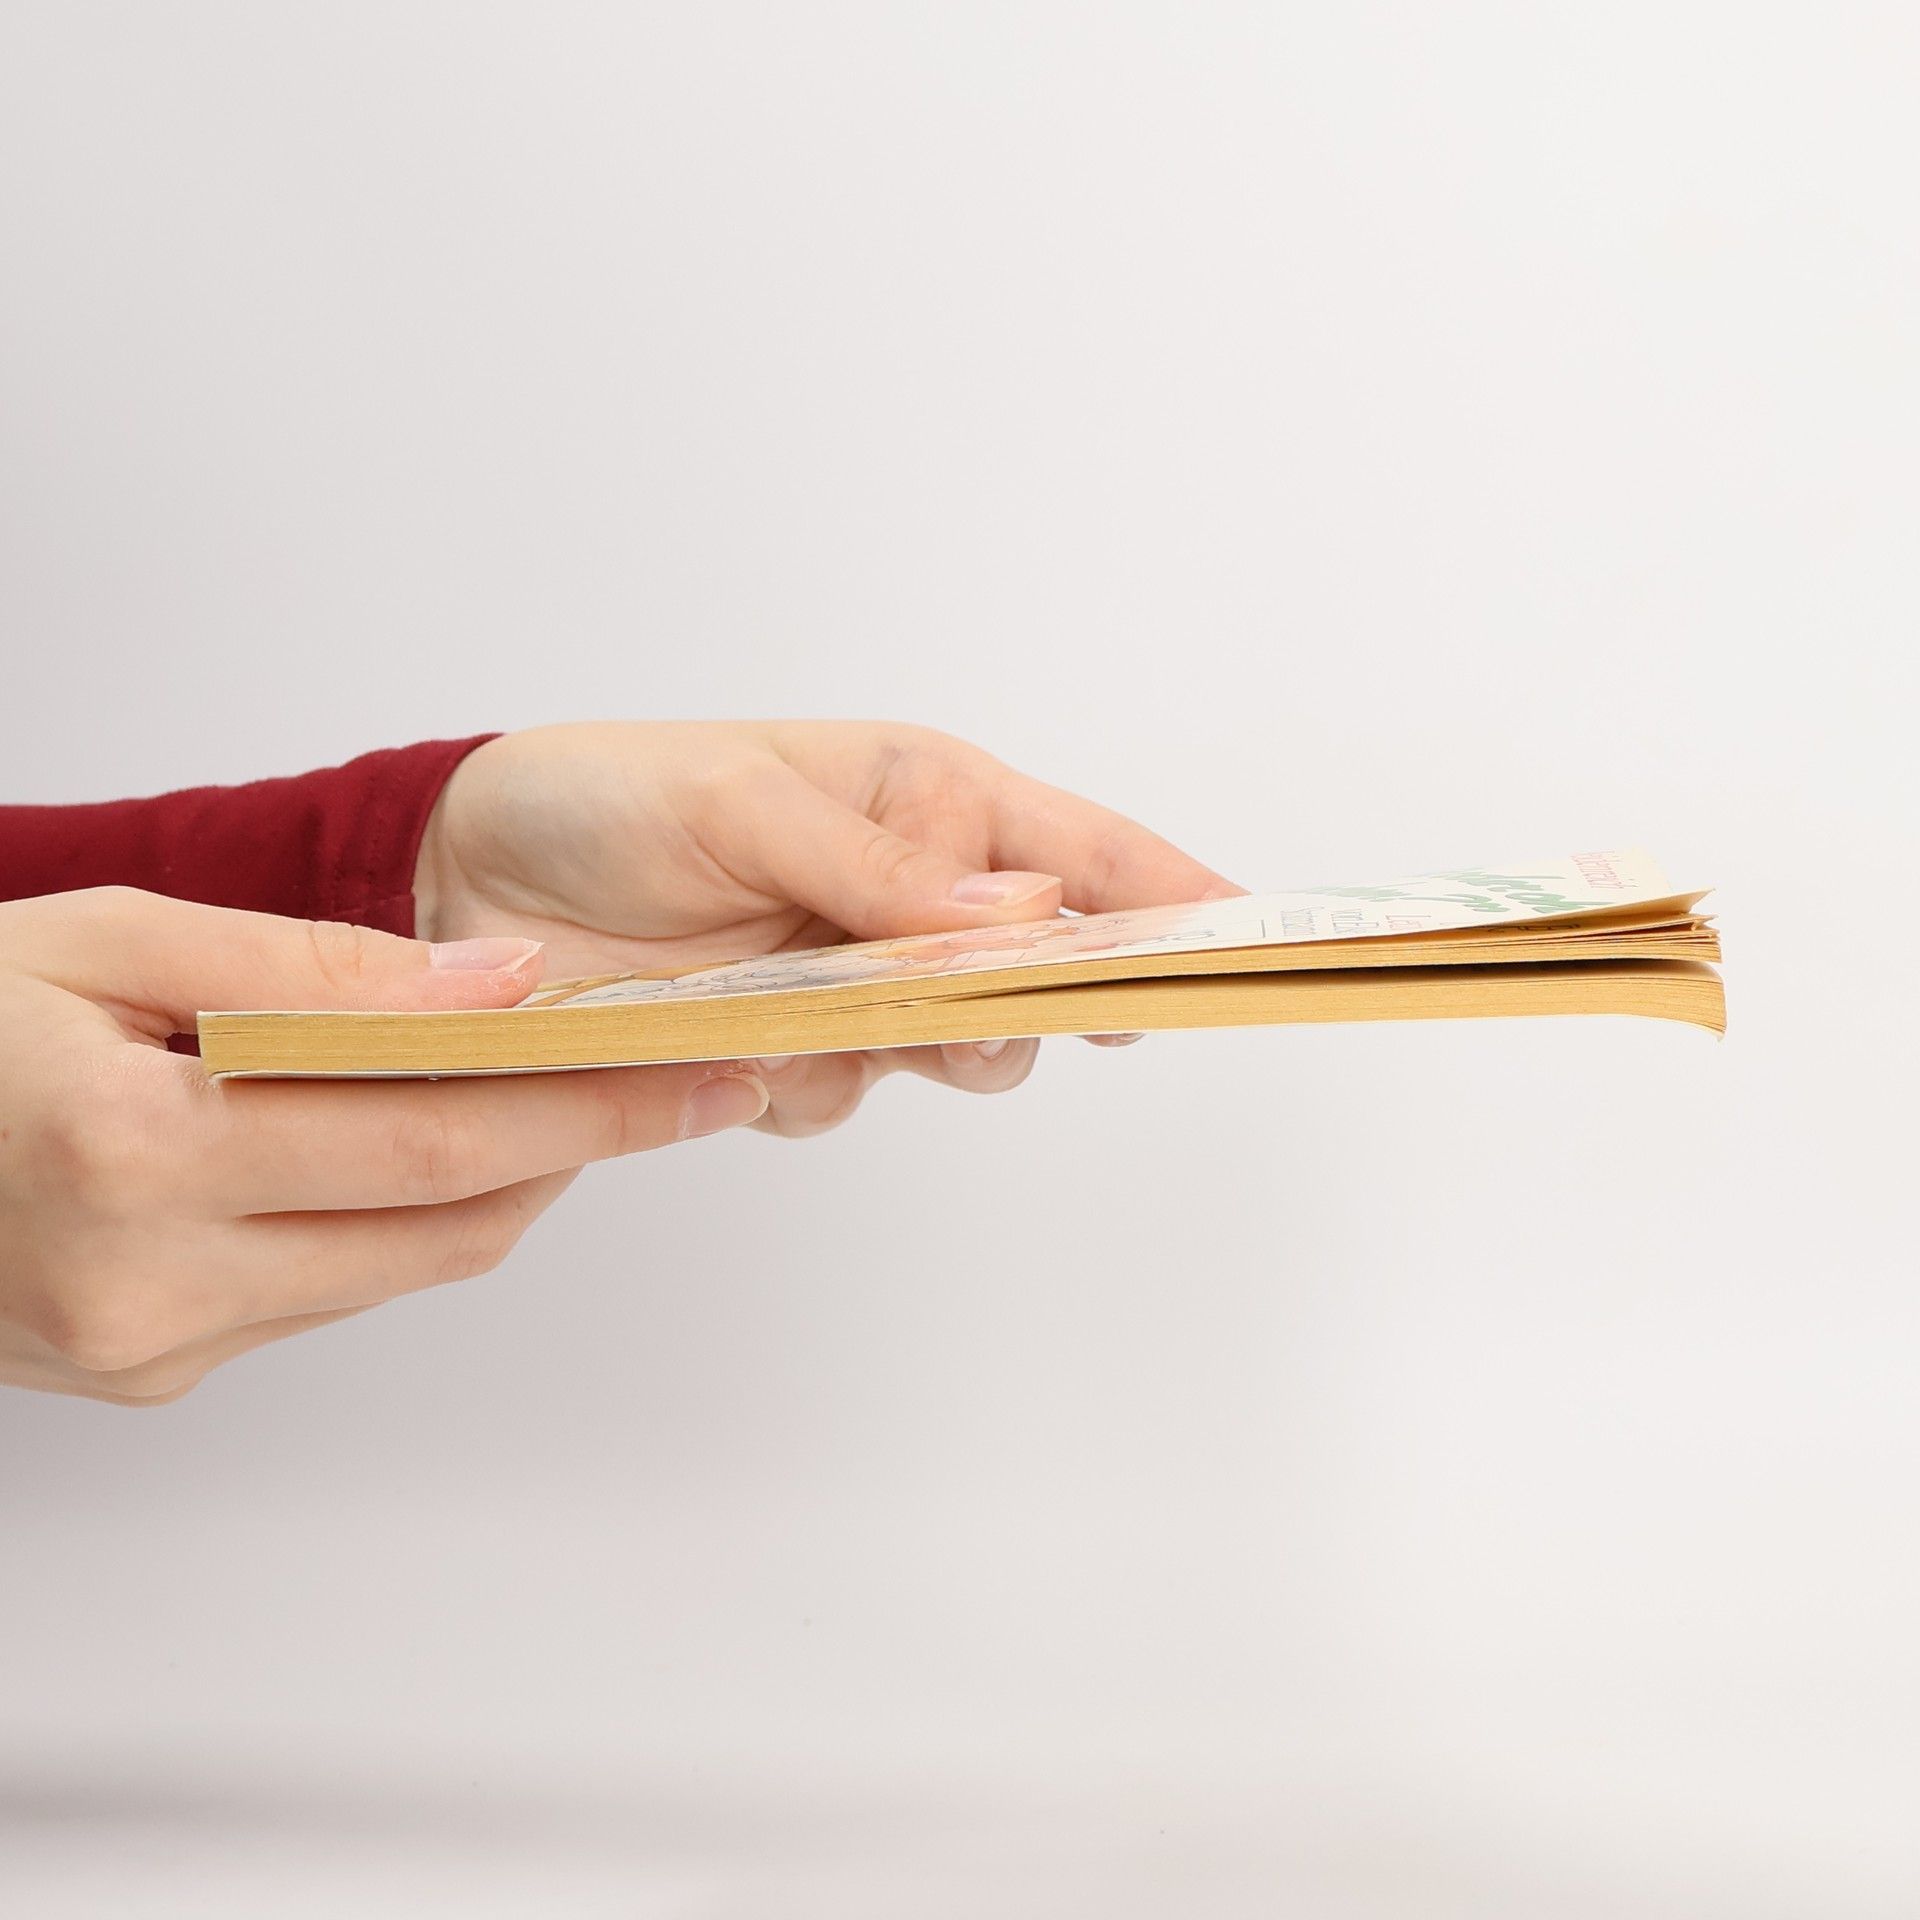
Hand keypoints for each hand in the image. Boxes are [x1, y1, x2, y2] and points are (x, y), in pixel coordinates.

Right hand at [0, 889, 769, 1403]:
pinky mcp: (151, 1375)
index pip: (436, 1138)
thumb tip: (505, 985)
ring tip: (575, 1092)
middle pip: (446, 1219)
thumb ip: (313, 970)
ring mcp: (146, 1350)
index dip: (594, 1105)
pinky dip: (402, 1215)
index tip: (711, 1072)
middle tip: (694, 1083)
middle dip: (584, 1145)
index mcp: (125, 1152)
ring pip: (402, 1264)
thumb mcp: (111, 939)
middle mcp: (142, 1282)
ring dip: (500, 1178)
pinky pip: (331, 1291)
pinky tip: (428, 1141)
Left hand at [414, 721, 1238, 1133]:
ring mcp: (859, 981)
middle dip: (1003, 1004)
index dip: (1179, 899)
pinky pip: (843, 1097)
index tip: (1262, 942)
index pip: (1092, 853)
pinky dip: (795, 1082)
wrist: (477, 878)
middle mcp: (916, 895)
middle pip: (1044, 981)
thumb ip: (880, 864)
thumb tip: (1026, 914)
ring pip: (956, 1055)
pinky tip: (727, 1033)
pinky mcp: (795, 1049)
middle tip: (935, 1004)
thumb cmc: (614, 795)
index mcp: (930, 802)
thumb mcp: (740, 803)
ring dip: (890, 1048)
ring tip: (790, 1004)